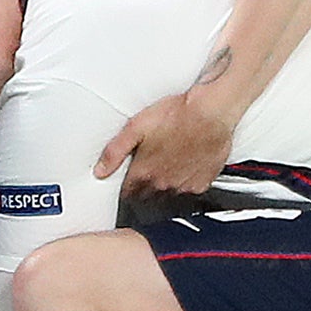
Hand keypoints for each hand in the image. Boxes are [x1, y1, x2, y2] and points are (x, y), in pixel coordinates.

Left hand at [95, 89, 235, 202]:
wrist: (211, 112)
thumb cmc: (176, 115)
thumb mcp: (136, 126)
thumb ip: (114, 151)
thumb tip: (99, 170)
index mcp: (144, 173)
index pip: (127, 193)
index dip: (125, 187)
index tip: (127, 180)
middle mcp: (163, 184)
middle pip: (146, 197)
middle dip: (143, 189)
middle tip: (148, 171)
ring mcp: (183, 186)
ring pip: (168, 197)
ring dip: (163, 187)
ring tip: (166, 167)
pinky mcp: (202, 183)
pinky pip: (189, 192)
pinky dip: (185, 184)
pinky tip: (185, 168)